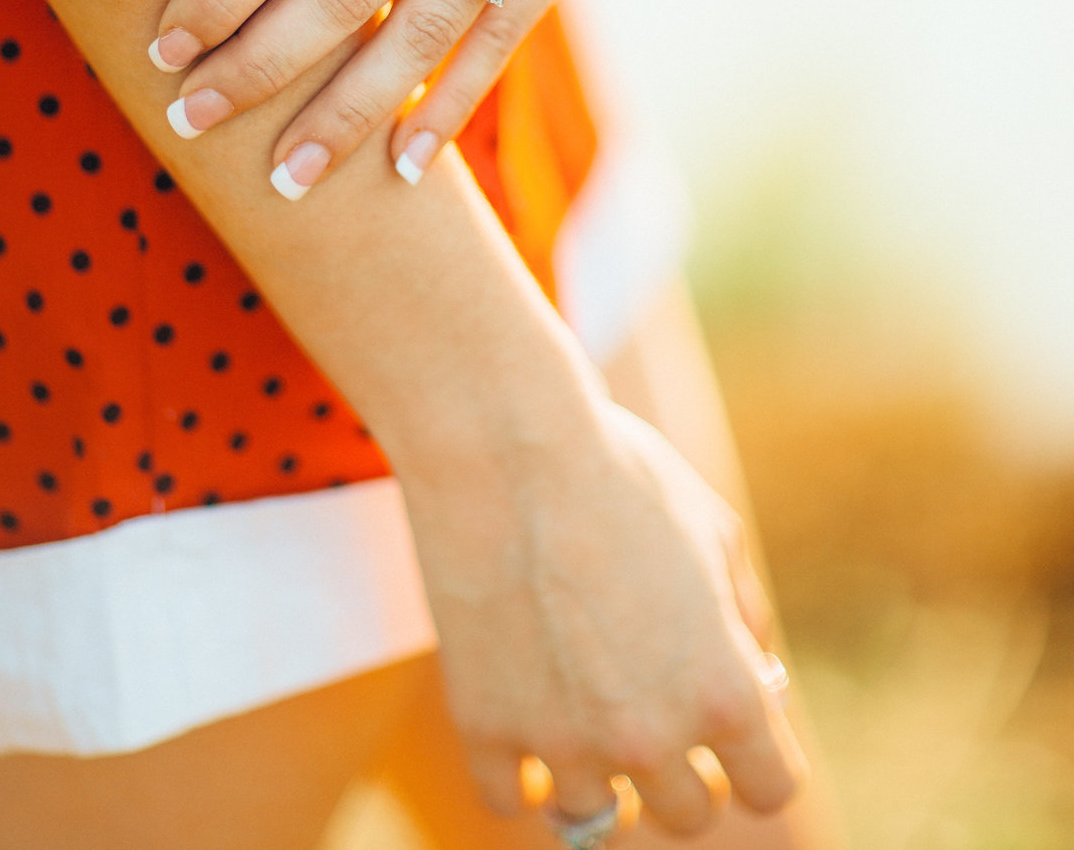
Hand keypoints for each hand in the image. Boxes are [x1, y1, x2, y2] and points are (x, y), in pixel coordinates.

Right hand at [399, 395, 805, 835]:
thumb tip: (756, 673)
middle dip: (679, 769)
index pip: (770, 788)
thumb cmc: (618, 471)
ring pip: (594, 818)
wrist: (507, 443)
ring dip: (594, 771)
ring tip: (578, 706)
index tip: (732, 733)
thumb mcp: (714, 529)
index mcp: (724, 690)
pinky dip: (516, 770)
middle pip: (686, 815)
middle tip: (648, 707)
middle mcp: (651, 737)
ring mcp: (563, 742)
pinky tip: (522, 715)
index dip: (756, 758)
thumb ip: (744, 617)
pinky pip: (507, 799)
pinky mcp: (485, 728)